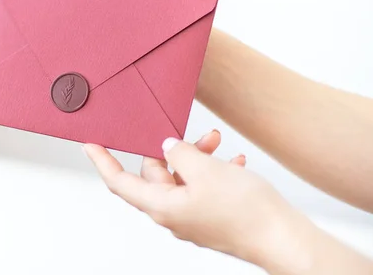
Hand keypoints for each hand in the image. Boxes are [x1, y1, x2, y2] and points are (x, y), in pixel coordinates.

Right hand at [0, 0, 245, 172]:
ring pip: (32, 55)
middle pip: (22, 26)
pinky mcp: (81, 84)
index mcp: (71, 7)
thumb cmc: (148, 18)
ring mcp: (73, 60)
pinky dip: (30, 79)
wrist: (176, 57)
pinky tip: (16, 78)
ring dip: (5, 51)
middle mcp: (67, 34)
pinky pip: (51, 81)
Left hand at [84, 131, 301, 268]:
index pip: (120, 182)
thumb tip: (168, 147)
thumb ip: (181, 154)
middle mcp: (173, 214)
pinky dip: (213, 172)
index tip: (90, 145)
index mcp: (162, 206)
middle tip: (197, 135)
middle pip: (157, 175)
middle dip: (174, 150)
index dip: (103, 162)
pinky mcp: (211, 217)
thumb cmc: (245, 210)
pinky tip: (233, 162)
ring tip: (218, 142)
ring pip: (183, 178)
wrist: (284, 239)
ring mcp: (192, 217)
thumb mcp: (206, 170)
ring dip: (198, 157)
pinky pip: (203, 189)